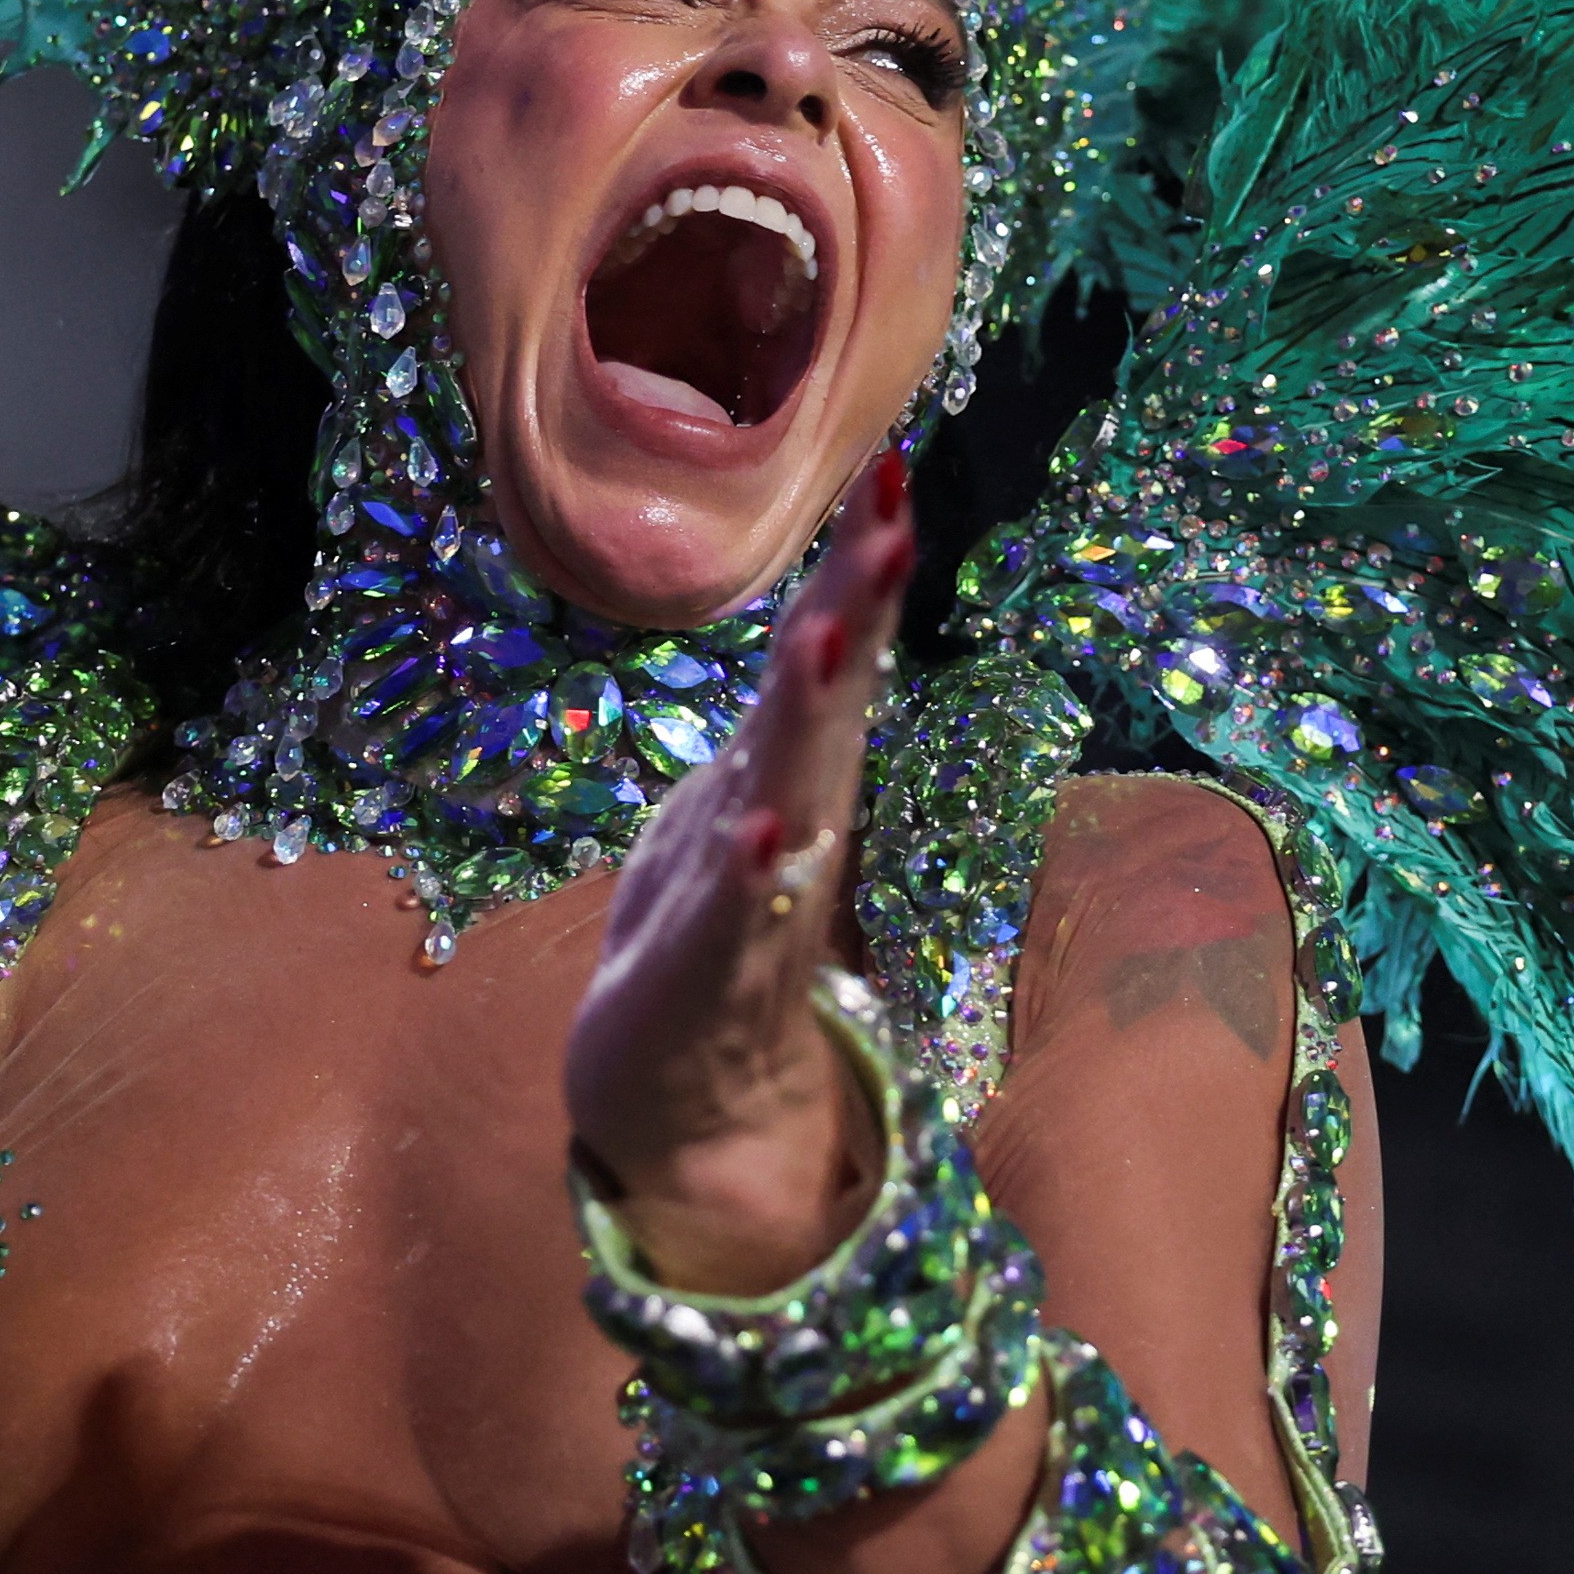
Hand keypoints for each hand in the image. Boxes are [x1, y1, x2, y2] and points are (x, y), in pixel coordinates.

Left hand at [563, 452, 913, 1291]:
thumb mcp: (738, 807)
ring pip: (794, 791)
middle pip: (827, 700)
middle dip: (859, 606)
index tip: (888, 468)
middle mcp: (792, 822)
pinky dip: (752, 873)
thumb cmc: (706, 938)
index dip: (856, 564)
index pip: (826, 651)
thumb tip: (826, 624)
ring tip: (832, 634)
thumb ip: (785, 728)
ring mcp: (760, 898)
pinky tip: (767, 827)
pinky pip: (737, 918)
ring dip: (812, 718)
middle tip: (893, 516)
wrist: (680, 1105)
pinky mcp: (714, 977)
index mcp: (788, 774)